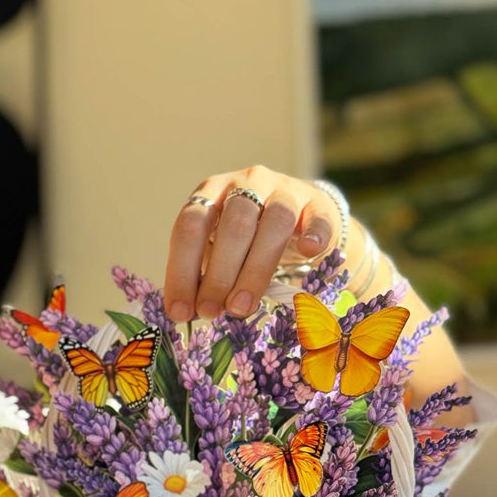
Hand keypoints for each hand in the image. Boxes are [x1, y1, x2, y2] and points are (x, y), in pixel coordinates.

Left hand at [163, 166, 343, 322]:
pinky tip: (309, 253)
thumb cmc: (249, 240)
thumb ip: (204, 275)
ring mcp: (284, 190)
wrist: (301, 218)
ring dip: (255, 269)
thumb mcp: (219, 250)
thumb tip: (187, 313)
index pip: (190, 226)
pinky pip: (317, 218)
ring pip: (274, 221)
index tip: (179, 311)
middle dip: (218, 274)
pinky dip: (314, 234)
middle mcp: (247, 183)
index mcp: (212, 192)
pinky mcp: (317, 203)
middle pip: (233, 224)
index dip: (182, 270)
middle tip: (210, 311)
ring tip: (242, 306)